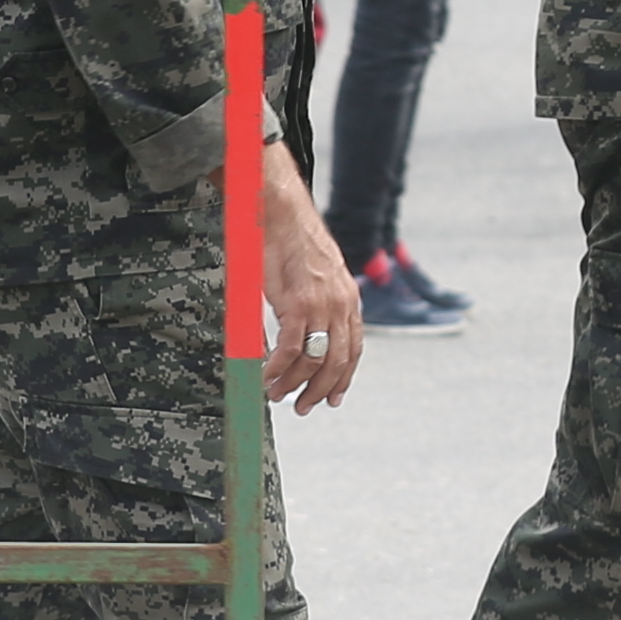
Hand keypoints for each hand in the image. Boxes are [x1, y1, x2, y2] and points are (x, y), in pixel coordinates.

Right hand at [256, 144, 364, 413]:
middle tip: (302, 408)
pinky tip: (266, 375)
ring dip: (294, 384)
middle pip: (336, 362)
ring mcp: (319, 306)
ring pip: (312, 360)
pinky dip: (277, 367)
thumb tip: (305, 329)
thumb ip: (320, 301)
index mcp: (349, 298)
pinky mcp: (296, 304)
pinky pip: (289, 349)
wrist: (283, 212)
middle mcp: (340, 305)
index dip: (343, 378)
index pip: (353, 349)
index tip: (333, 398)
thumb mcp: (320, 273)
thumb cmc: (294, 239)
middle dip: (319, 390)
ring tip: (277, 395)